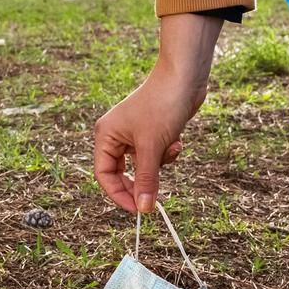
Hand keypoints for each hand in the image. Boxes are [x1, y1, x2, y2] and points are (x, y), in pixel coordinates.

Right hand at [93, 13, 223, 212]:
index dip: (119, 194)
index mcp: (106, 136)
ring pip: (144, 165)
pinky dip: (168, 153)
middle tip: (156, 197)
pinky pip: (157, 155)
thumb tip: (144, 210)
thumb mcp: (152, 147)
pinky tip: (177, 141)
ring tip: (172, 148)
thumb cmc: (162, 105)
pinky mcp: (153, 132)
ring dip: (161, 163)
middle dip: (143, 181)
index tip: (139, 210)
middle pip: (123, 173)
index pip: (104, 175)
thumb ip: (146, 180)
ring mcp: (135, 134)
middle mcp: (116, 136)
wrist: (184, 78)